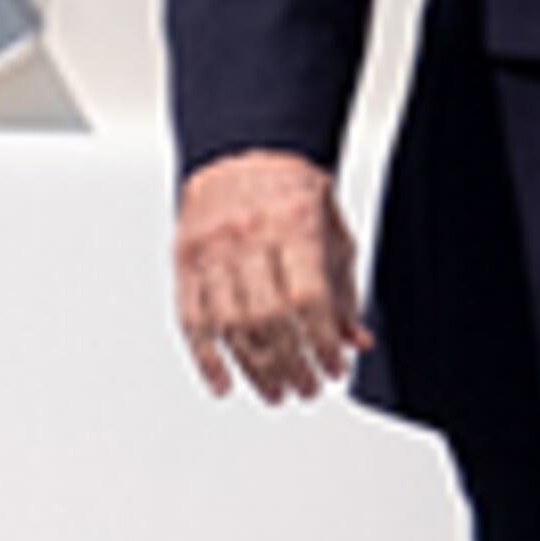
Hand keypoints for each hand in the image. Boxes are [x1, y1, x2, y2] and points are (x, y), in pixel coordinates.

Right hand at [176, 152, 368, 403]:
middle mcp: (248, 236)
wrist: (243, 149)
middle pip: (268, 319)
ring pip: (230, 326)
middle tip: (307, 388)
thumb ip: (344, 290)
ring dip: (256, 370)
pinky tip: (225, 383)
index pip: (307, 299)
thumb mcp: (333, 233)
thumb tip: (355, 342)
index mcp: (293, 224)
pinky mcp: (184, 261)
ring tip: (277, 391)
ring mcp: (211, 250)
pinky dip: (207, 359)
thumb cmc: (290, 189)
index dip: (322, 343)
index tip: (334, 368)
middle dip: (292, 365)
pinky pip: (191, 320)